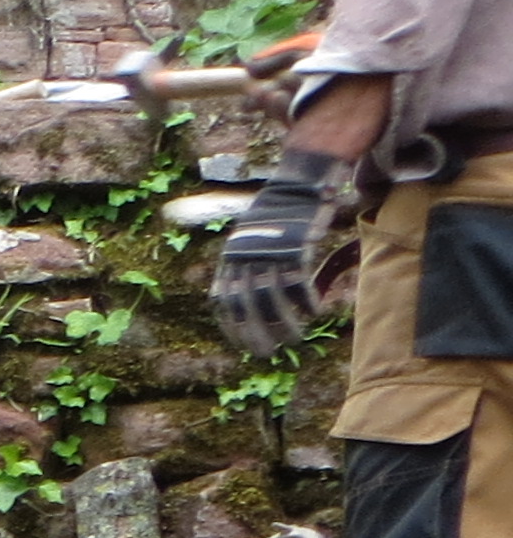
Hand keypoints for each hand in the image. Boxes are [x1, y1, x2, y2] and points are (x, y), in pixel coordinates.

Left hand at [212, 153, 358, 356]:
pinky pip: (298, 283)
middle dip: (256, 334)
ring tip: (294, 339)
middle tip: (267, 353)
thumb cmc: (278, 216)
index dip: (233, 327)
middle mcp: (244, 257)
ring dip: (285, 324)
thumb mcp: (251, 239)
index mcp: (229, 258)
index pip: (224, 302)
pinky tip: (314, 312)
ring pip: (273, 299)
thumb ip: (246, 266)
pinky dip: (306, 301)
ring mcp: (269, 252)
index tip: (243, 346)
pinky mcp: (295, 248)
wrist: (298, 184)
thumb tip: (249, 297)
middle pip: (246, 306)